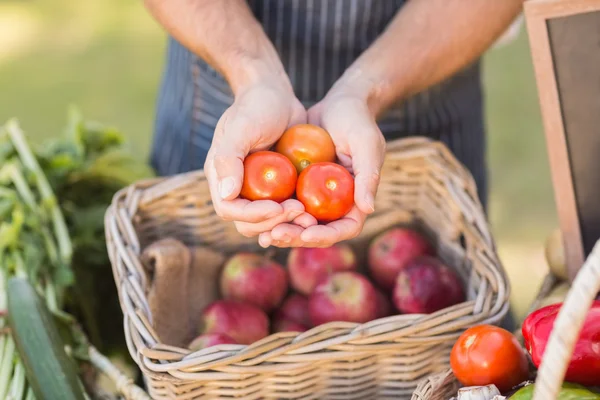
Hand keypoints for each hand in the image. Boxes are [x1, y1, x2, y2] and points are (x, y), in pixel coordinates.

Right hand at [205, 80, 316, 236]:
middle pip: (248, 222)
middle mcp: (238, 187)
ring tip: (309, 217)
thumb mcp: (241, 127)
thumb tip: (226, 194)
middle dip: (273, 222)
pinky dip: (299, 215)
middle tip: (299, 211)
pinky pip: (286, 209)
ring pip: (269, 221)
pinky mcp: (278, 187)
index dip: (252, 215)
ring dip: (287, 224)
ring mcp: (258, 189)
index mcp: (222, 176)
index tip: (277, 207)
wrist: (276, 93)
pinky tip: (316, 213)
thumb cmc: (256, 105)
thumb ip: (229, 159)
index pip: (230, 209)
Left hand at [258, 86, 385, 247]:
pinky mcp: (300, 186)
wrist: (338, 102)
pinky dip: (272, 212)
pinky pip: (285, 204)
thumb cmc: (357, 120)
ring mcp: (317, 196)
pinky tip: (253, 213)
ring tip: (264, 233)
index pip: (345, 227)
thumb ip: (368, 175)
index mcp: (357, 199)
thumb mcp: (365, 143)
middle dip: (297, 237)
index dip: (326, 235)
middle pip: (318, 231)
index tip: (306, 232)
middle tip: (275, 235)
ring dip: (282, 230)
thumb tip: (368, 208)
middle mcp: (337, 203)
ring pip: (299, 222)